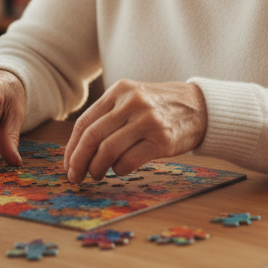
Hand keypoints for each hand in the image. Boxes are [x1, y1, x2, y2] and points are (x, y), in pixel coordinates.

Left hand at [63, 79, 207, 183]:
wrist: (198, 107)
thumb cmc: (159, 107)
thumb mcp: (133, 98)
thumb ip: (109, 115)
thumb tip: (78, 148)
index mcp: (120, 90)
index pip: (85, 122)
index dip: (72, 148)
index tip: (68, 164)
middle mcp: (132, 102)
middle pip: (92, 137)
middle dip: (78, 162)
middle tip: (75, 177)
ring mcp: (147, 120)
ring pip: (107, 151)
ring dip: (97, 169)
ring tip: (98, 174)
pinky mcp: (161, 140)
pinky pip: (127, 162)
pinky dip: (119, 170)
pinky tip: (121, 169)